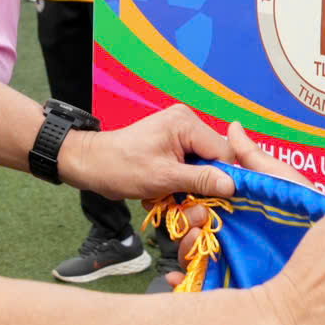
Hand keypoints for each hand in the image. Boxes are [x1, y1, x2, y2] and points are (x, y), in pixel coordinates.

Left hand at [59, 103, 238, 205]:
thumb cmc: (122, 168)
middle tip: (183, 201)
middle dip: (201, 184)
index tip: (217, 200)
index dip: (224, 178)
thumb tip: (233, 185)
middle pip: (214, 159)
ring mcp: (179, 133)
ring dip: (188, 187)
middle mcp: (186, 123)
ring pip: (201, 167)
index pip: (224, 151)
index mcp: (186, 124)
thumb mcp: (164, 178)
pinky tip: (161, 191)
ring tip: (167, 196)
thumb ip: (201, 180)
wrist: (91, 164)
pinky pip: (188, 167)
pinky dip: (178, 183)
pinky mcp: (172, 145)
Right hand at [167, 128, 324, 285]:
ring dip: (184, 244)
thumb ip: (255, 159)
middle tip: (199, 216)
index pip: (202, 201)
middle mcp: (228, 236)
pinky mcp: (231, 287)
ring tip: (198, 237)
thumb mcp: (283, 183)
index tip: (193, 190)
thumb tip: (233, 127)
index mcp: (237, 211)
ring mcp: (228, 262)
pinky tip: (186, 271)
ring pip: (190, 254)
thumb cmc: (309, 217)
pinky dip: (183, 280)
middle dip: (186, 219)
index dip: (192, 194)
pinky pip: (198, 285)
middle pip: (190, 227)